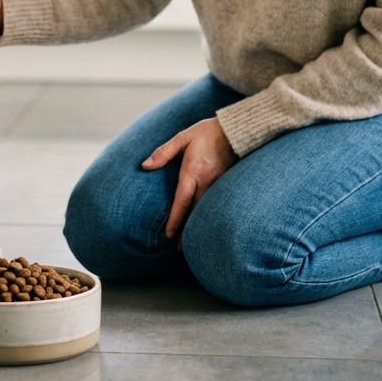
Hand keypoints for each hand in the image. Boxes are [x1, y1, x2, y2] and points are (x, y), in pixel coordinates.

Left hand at [141, 117, 237, 240]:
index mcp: (193, 172)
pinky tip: (206, 225)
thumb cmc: (207, 132)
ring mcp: (219, 185)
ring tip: (192, 245)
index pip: (182, 201)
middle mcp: (207, 182)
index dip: (175, 220)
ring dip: (198, 228)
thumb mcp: (183, 137)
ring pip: (206, 211)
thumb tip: (145, 165)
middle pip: (195, 212)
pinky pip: (216, 204)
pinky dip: (209, 217)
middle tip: (179, 251)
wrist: (236, 130)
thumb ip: (163, 152)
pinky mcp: (227, 184)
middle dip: (187, 232)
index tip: (169, 235)